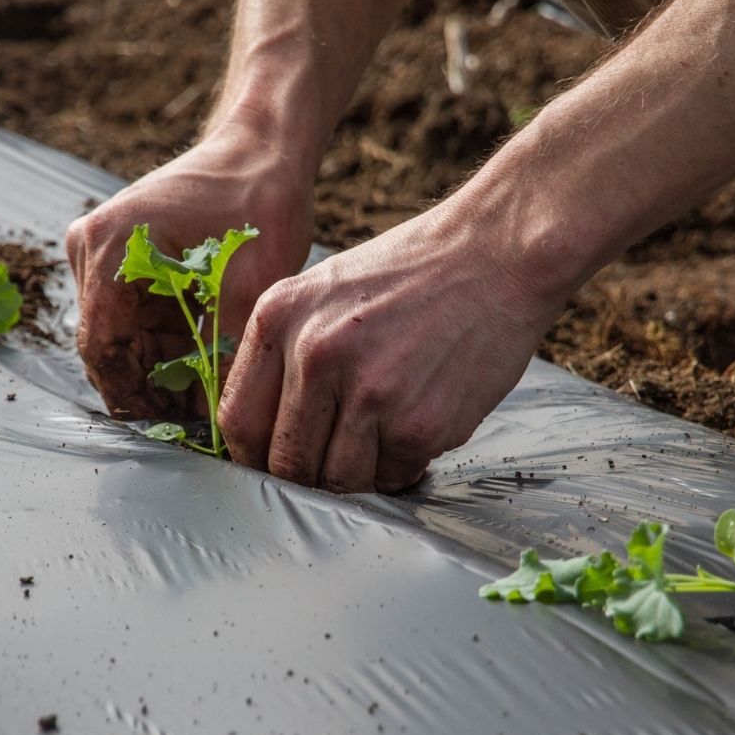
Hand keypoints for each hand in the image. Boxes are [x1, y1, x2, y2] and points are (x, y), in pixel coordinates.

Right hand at [68, 129, 313, 419]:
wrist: (263, 148)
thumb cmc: (258, 202)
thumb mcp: (249, 287)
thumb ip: (223, 354)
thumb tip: (215, 424)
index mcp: (109, 247)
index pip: (103, 348)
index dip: (135, 399)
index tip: (173, 434)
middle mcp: (90, 247)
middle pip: (107, 346)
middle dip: (148, 390)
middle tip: (194, 430)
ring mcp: (100, 250)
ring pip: (119, 337)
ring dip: (155, 371)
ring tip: (201, 406)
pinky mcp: (119, 256)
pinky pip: (132, 318)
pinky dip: (162, 346)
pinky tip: (197, 371)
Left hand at [218, 203, 560, 492]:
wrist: (497, 253)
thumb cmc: (413, 274)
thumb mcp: (325, 290)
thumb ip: (286, 351)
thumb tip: (263, 433)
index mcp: (280, 316)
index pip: (237, 421)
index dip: (254, 456)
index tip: (274, 463)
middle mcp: (315, 355)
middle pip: (286, 463)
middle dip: (309, 476)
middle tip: (336, 460)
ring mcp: (367, 393)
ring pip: (338, 482)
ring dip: (360, 475)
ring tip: (385, 436)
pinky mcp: (417, 424)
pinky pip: (393, 476)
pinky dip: (404, 466)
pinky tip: (421, 423)